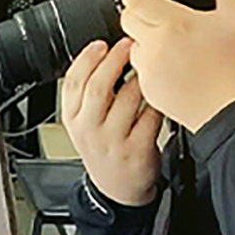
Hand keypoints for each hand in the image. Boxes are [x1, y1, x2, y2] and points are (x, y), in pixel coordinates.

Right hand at [60, 38, 160, 206]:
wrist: (118, 191)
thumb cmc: (104, 149)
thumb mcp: (83, 123)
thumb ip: (86, 93)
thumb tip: (103, 52)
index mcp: (72, 118)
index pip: (72, 82)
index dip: (86, 58)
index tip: (101, 44)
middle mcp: (89, 130)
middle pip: (98, 87)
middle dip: (115, 60)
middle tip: (129, 45)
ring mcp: (113, 141)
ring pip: (127, 98)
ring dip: (140, 77)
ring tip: (149, 65)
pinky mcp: (137, 150)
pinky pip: (150, 116)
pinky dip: (157, 100)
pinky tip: (161, 92)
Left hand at [119, 0, 234, 132]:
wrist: (231, 111)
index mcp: (174, 22)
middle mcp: (155, 44)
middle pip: (126, 17)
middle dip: (139, 13)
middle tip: (160, 17)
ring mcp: (149, 68)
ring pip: (131, 43)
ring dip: (144, 40)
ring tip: (170, 44)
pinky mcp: (148, 88)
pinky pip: (138, 68)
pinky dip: (149, 63)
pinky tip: (173, 65)